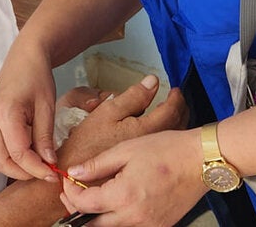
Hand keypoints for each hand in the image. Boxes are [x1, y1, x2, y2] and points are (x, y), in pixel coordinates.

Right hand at [0, 43, 58, 180]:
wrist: (25, 56)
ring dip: (14, 167)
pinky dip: (9, 158)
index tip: (53, 174)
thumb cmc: (37, 76)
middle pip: (0, 161)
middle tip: (45, 172)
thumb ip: (45, 137)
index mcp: (6, 113)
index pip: (18, 153)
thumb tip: (48, 163)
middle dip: (22, 172)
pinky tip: (28, 153)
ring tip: (37, 164)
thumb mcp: (47, 107)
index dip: (37, 168)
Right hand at [56, 75, 188, 168]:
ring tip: (170, 113)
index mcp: (146, 129)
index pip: (173, 109)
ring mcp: (151, 159)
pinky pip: (164, 150)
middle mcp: (154, 146)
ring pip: (172, 138)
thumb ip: (133, 96)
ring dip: (175, 122)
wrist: (75, 172)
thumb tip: (152, 81)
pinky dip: (167, 137)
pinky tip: (159, 134)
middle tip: (176, 99)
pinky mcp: (145, 169)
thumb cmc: (88, 144)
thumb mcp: (108, 112)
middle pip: (178, 124)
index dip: (176, 97)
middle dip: (180, 108)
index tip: (173, 91)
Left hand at [59, 126, 206, 226]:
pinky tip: (118, 201)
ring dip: (98, 216)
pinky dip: (118, 218)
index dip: (70, 193)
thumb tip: (74, 173)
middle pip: (93, 224)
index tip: (68, 181)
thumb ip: (97, 165)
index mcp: (123, 196)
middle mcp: (134, 217)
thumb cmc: (167, 149)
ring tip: (96, 196)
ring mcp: (148, 225)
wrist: (201, 160)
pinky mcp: (159, 226)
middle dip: (79, 209)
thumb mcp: (126, 149)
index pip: (83, 205)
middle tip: (75, 192)